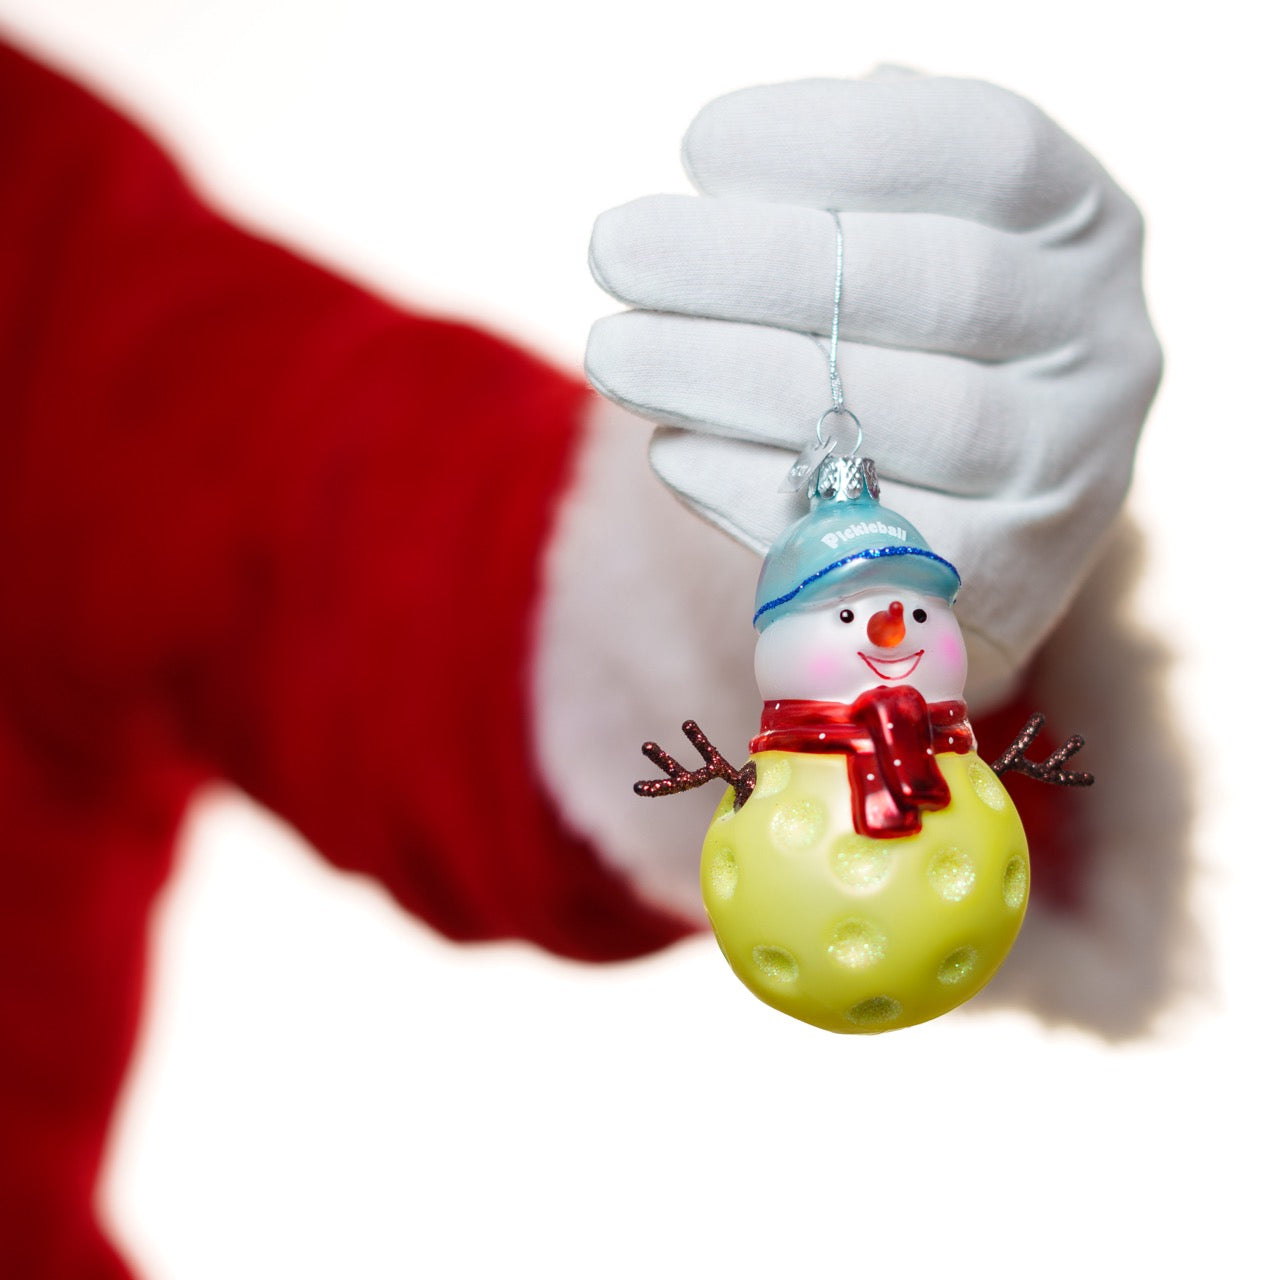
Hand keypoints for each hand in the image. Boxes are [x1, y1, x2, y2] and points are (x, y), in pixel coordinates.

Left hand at [585, 73, 1160, 706]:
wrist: (973, 521)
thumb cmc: (911, 350)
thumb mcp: (916, 238)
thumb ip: (856, 187)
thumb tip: (728, 159)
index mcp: (1085, 226)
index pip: (985, 149)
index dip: (835, 138)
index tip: (697, 147)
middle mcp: (1102, 346)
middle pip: (933, 284)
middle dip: (749, 263)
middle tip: (614, 248)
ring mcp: (1067, 474)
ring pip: (900, 418)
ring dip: (731, 377)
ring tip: (613, 349)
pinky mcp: (1005, 585)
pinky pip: (873, 538)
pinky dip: (755, 491)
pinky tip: (672, 448)